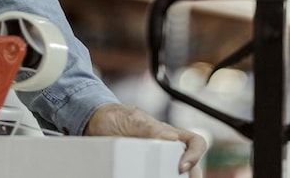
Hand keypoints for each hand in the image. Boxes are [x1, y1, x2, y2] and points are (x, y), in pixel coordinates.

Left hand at [84, 103, 206, 176]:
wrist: (93, 124)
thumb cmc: (115, 117)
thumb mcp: (130, 119)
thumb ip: (148, 128)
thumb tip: (170, 138)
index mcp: (169, 134)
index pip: (195, 142)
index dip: (195, 155)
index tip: (181, 167)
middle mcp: (165, 148)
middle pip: (189, 166)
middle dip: (188, 176)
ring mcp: (152, 160)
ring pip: (170, 175)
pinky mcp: (139, 170)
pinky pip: (151, 176)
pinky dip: (149, 177)